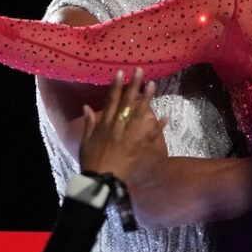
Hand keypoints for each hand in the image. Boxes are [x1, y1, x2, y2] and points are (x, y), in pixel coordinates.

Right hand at [80, 67, 167, 184]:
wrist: (100, 180)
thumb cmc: (90, 161)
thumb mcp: (85, 141)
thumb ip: (89, 123)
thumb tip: (86, 106)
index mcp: (104, 125)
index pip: (111, 101)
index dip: (116, 86)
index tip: (121, 72)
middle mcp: (117, 127)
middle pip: (126, 104)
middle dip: (133, 86)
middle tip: (141, 71)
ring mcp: (128, 137)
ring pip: (139, 115)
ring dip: (147, 100)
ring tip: (153, 85)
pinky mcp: (137, 148)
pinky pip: (149, 136)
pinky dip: (158, 127)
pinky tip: (166, 117)